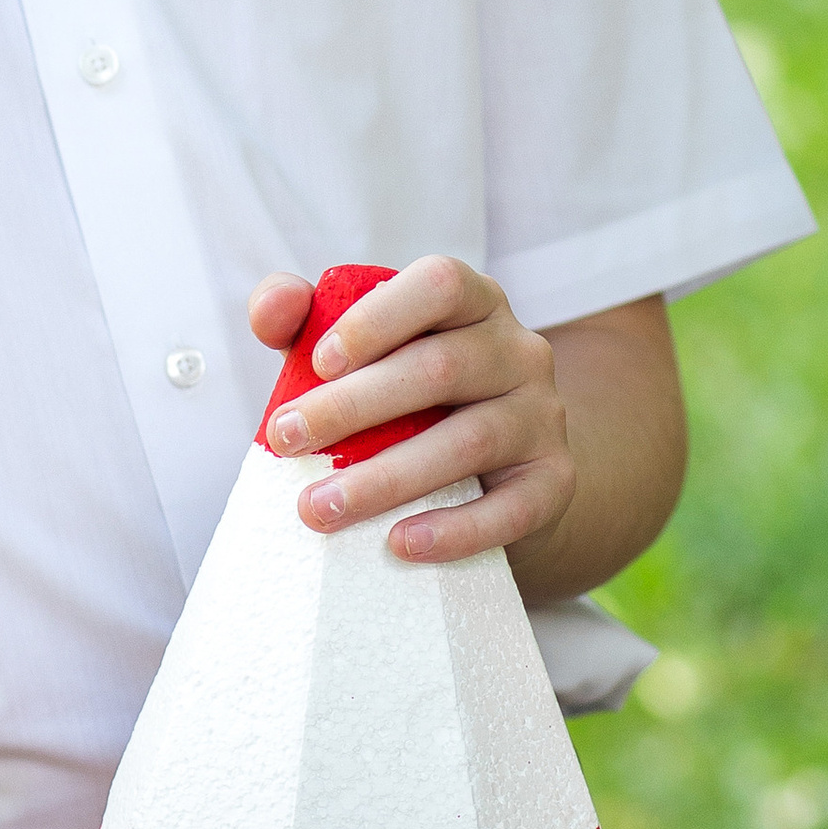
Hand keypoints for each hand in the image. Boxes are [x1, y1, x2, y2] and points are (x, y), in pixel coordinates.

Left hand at [246, 254, 574, 569]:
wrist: (493, 469)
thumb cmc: (404, 397)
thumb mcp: (356, 348)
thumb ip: (304, 318)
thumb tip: (273, 309)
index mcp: (473, 301)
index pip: (439, 285)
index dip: (377, 319)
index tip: (318, 363)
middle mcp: (519, 349)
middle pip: (441, 368)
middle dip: (353, 406)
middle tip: (285, 440)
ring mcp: (543, 415)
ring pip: (470, 441)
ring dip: (387, 478)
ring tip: (319, 508)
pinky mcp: (554, 480)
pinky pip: (513, 508)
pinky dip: (455, 530)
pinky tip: (399, 543)